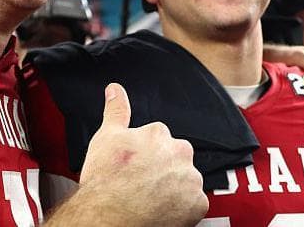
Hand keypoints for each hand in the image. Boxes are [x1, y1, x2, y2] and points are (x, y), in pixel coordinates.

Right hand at [58, 83, 207, 226]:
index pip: (158, 140)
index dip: (144, 155)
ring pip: (184, 181)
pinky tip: (161, 210)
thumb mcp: (106, 137)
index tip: (135, 166)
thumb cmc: (106, 180)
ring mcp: (191, 179)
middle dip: (162, 169)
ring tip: (150, 199)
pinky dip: (181, 209)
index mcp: (159, 134)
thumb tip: (115, 89)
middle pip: (174, 159)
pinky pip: (193, 204)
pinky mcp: (198, 204)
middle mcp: (180, 152)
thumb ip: (116, 110)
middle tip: (141, 183)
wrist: (110, 216)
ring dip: (172, 188)